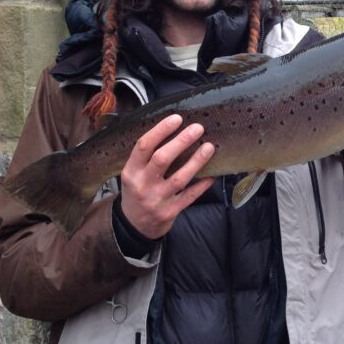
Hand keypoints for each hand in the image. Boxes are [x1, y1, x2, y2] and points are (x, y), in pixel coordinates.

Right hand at [119, 115, 215, 238]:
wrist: (133, 225)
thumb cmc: (137, 191)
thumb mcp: (134, 174)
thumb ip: (147, 157)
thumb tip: (173, 130)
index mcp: (131, 171)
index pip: (144, 146)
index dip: (161, 130)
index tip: (177, 118)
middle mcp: (142, 185)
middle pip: (162, 159)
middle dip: (181, 141)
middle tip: (198, 128)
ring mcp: (156, 200)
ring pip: (179, 178)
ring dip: (196, 161)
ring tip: (209, 147)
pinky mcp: (170, 213)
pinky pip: (189, 196)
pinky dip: (202, 185)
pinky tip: (212, 174)